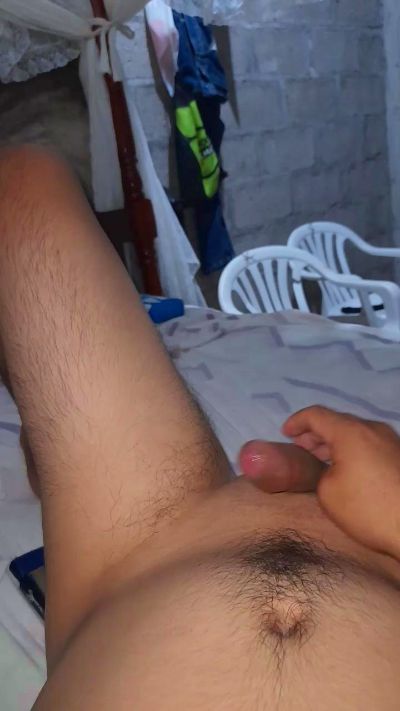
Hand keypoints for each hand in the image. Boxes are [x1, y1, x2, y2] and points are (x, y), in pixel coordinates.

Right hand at [240, 407, 399, 559]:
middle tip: (300, 448)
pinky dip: (351, 449)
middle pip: (337, 421)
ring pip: (355, 432)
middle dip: (315, 433)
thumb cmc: (367, 508)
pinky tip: (346, 469)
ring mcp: (391, 441)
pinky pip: (369, 443)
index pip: (316, 414)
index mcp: (350, 432)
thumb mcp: (327, 493)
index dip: (296, 422)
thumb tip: (328, 470)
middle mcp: (373, 429)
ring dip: (335, 442)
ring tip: (320, 459)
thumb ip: (319, 473)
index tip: (285, 433)